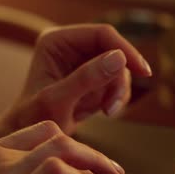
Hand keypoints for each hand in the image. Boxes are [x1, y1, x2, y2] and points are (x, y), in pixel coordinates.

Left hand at [2, 24, 151, 134]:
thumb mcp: (58, 101)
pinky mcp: (91, 76)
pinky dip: (117, 96)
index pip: (101, 34)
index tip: (143, 72)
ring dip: (119, 90)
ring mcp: (81, 60)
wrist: (31, 139)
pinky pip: (116, 80)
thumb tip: (119, 58)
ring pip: (119, 66)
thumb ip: (86, 78)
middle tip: (115, 105)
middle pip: (114, 49)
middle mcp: (69, 45)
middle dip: (119, 77)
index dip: (125, 50)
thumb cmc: (32, 119)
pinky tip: (106, 111)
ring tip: (108, 111)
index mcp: (56, 40)